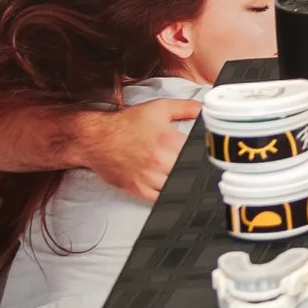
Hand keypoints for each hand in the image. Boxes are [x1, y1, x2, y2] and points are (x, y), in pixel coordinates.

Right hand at [74, 98, 200, 201]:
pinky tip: (172, 185)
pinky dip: (169, 193)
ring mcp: (149, 179)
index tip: (210, 154)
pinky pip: (161, 199)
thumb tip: (207, 110)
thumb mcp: (160, 108)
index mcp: (168, 142)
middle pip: (190, 172)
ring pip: (177, 187)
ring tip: (184, 174)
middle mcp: (160, 162)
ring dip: (183, 181)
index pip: (199, 153)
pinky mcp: (138, 190)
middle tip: (199, 166)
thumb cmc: (125, 124)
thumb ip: (188, 108)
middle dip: (195, 168)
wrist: (96, 139)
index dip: (207, 154)